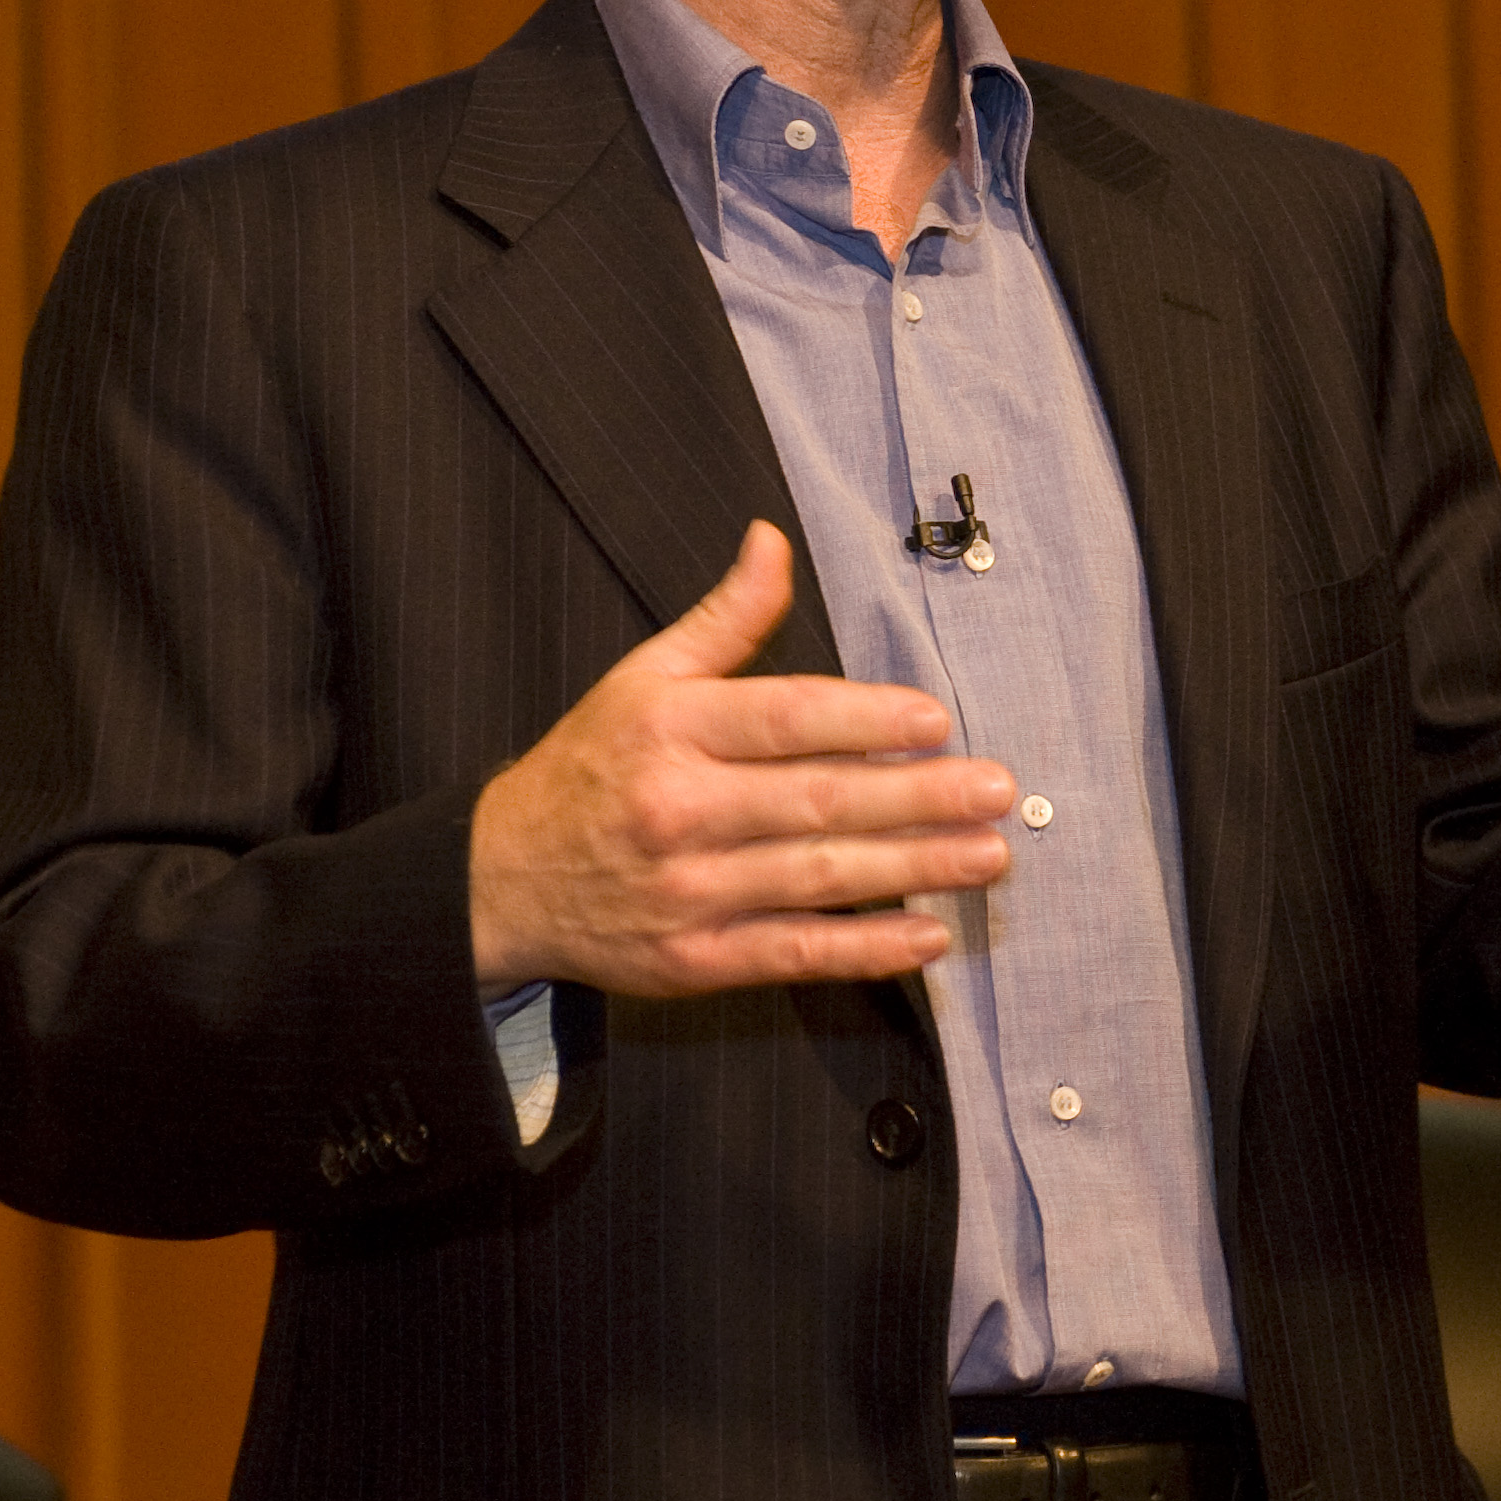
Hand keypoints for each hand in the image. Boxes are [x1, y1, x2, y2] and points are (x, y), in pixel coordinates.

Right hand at [469, 521, 1013, 997]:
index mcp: (670, 729)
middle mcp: (680, 809)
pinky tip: (928, 933)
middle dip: (917, 797)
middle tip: (997, 789)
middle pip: (817, 802)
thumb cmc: (592, 766)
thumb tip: (773, 540)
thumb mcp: (643, 675)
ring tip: (987, 854)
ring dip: (914, 868)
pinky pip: (794, 953)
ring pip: (818, 879)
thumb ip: (724, 618)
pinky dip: (865, 948)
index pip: (785, 719)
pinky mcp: (694, 961)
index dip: (865, 720)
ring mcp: (688, 891)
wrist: (503, 879)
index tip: (937, 719)